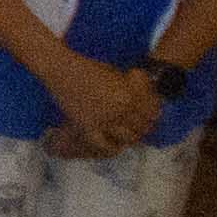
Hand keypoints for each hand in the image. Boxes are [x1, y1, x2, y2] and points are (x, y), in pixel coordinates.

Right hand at [37, 54, 165, 159]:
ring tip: (129, 135)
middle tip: (141, 128)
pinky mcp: (87, 126)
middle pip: (142, 127)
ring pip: (127, 137)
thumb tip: (143, 100)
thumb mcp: (117, 75)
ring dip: (131, 137)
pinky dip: (112, 147)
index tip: (152, 118)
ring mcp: (104, 119)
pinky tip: (115, 146)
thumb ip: (131, 89)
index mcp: (130, 94)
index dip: (154, 117)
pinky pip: (104, 144)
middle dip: (144, 128)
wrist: (62, 70)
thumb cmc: (89, 68)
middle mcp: (120, 109)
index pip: (152, 113)